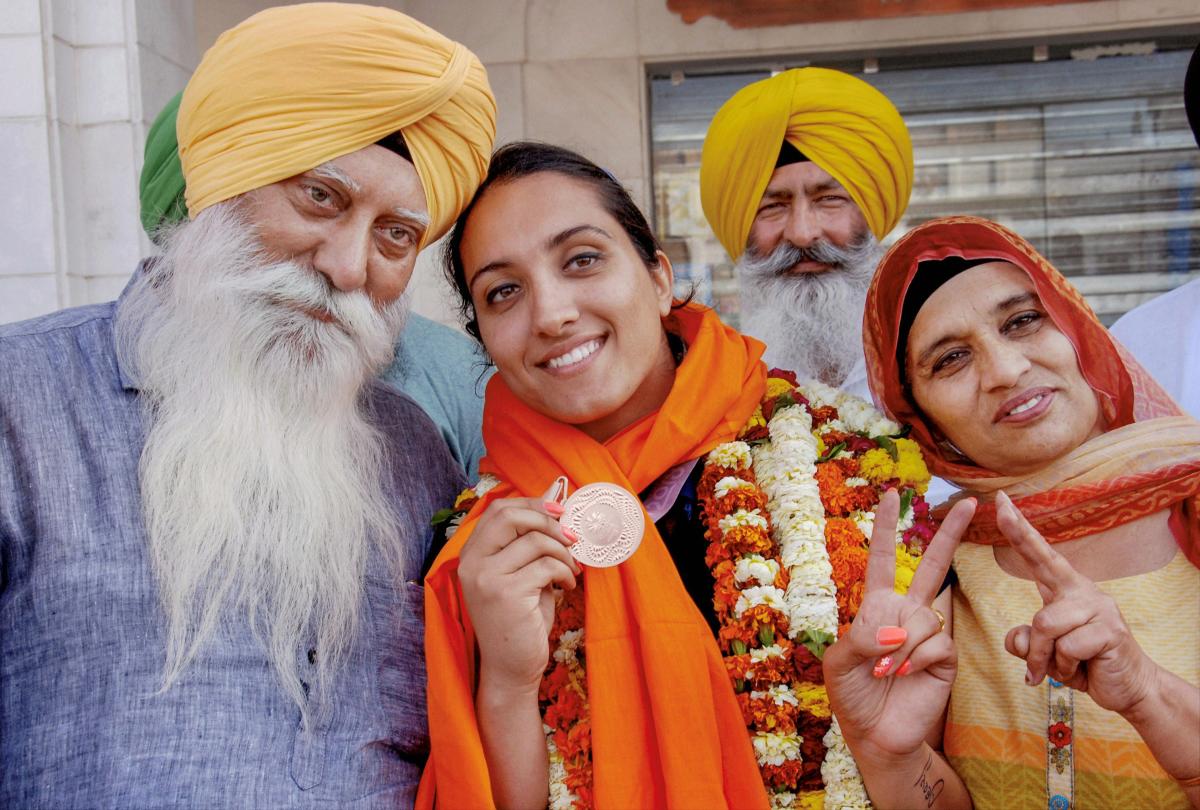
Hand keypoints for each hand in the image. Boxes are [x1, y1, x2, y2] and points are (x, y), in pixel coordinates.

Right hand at [458, 487, 581, 693]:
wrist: (511, 668)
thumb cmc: (520, 619)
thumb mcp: (523, 572)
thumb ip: (531, 539)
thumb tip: (556, 496)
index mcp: (471, 554)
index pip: (499, 509)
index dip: (533, 505)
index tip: (561, 514)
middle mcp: (472, 562)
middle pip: (512, 515)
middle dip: (550, 521)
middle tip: (573, 537)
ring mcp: (485, 577)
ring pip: (535, 540)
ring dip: (564, 552)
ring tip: (572, 570)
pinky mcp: (505, 593)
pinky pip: (546, 566)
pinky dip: (565, 572)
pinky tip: (567, 586)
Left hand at [824, 490, 976, 758]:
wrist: (875, 734)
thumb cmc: (852, 694)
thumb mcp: (838, 661)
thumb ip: (860, 638)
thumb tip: (895, 630)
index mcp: (877, 607)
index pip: (883, 560)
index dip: (887, 528)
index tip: (892, 494)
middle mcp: (907, 614)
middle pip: (933, 566)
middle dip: (950, 533)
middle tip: (968, 502)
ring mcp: (929, 634)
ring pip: (923, 618)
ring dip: (900, 647)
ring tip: (885, 672)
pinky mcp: (946, 658)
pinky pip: (935, 643)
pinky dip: (916, 659)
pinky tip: (906, 675)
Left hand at [997, 491, 1158, 715]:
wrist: (1129, 688)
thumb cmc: (1084, 663)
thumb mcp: (1046, 654)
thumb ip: (1026, 642)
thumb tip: (1017, 638)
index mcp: (1065, 589)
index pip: (1038, 554)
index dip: (1019, 528)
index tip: (1001, 501)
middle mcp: (1082, 590)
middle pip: (1043, 565)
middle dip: (1020, 542)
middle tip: (1006, 530)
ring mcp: (1099, 608)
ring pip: (1044, 624)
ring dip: (1043, 657)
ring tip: (1058, 669)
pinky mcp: (1111, 630)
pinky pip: (1066, 647)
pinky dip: (1064, 667)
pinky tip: (1083, 670)